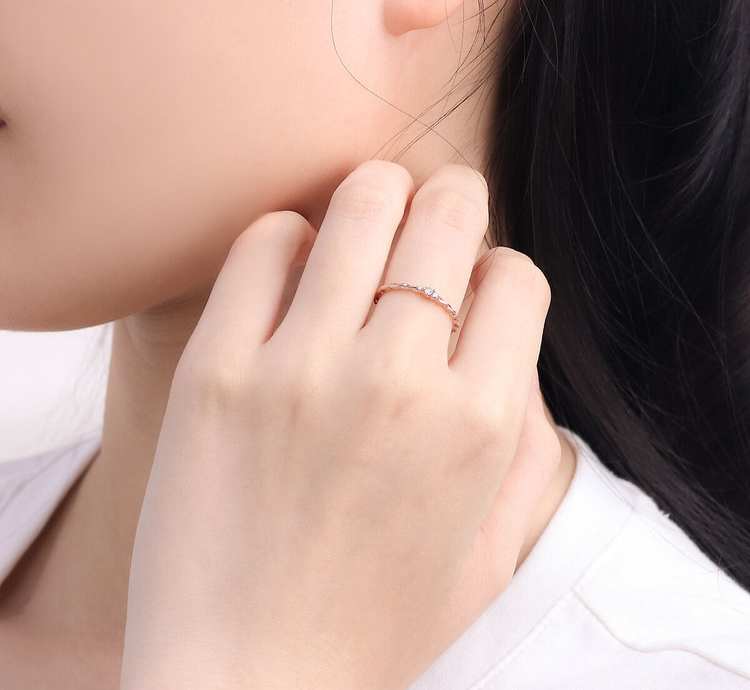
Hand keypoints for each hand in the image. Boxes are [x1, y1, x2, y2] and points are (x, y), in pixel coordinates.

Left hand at [120, 161, 559, 689]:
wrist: (249, 687)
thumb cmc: (374, 622)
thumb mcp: (492, 547)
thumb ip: (530, 441)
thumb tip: (506, 341)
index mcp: (481, 426)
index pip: (517, 275)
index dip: (497, 270)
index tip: (469, 287)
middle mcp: (398, 382)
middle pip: (447, 213)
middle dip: (448, 203)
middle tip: (426, 220)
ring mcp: (300, 370)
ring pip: (361, 203)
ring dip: (374, 195)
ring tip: (363, 220)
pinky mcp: (215, 372)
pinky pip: (263, 242)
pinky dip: (285, 234)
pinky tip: (290, 264)